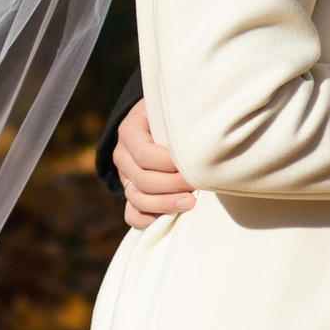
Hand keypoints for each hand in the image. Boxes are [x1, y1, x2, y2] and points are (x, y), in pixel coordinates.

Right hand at [115, 98, 194, 228]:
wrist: (159, 121)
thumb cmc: (174, 114)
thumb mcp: (174, 108)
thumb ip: (183, 118)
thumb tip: (206, 138)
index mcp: (129, 130)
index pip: (144, 154)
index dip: (169, 164)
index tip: (194, 165)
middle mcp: (122, 155)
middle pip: (143, 179)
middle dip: (173, 186)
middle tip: (199, 185)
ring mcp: (124, 176)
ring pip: (137, 198)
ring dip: (166, 204)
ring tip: (191, 203)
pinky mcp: (131, 192)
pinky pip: (132, 214)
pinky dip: (149, 220)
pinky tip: (171, 218)